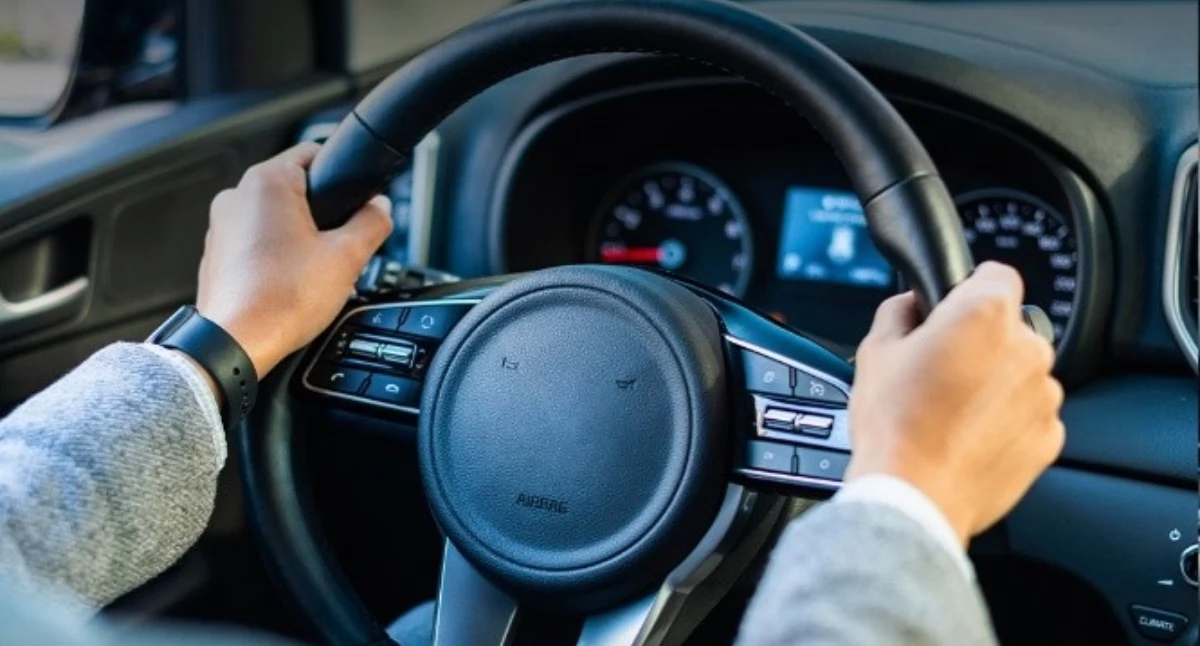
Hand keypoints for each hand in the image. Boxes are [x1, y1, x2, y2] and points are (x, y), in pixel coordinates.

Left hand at [196, 143, 392, 375]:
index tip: (356, 194)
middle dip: (323, 214)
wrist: (237, 342)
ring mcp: (221, 227)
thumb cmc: (281, 299)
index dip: (342, 173)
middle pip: (295, 189)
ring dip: (298, 237)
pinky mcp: (217, 255)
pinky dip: (275, 257)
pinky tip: (290, 284)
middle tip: (340, 245)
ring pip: (274, 218)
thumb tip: (380, 209)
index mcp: (267, 183)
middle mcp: (236, 197)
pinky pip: (255, 244)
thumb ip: (371, 223)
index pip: (313, 152)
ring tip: (315, 271)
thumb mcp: (347, 257)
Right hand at [846, 262, 1064, 544]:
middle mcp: (1026, 349)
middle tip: (939, 372)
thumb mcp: (875, 350)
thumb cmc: (895, 425)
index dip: (967, 291)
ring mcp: (1043, 396)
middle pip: (1009, 328)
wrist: (914, 496)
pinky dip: (1006, 422)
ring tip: (950, 412)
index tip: (950, 313)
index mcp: (984, 315)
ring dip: (995, 384)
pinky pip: (1029, 415)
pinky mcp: (1049, 437)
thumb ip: (899, 311)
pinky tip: (967, 437)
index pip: (996, 274)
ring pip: (1021, 374)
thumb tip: (911, 304)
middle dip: (980, 343)